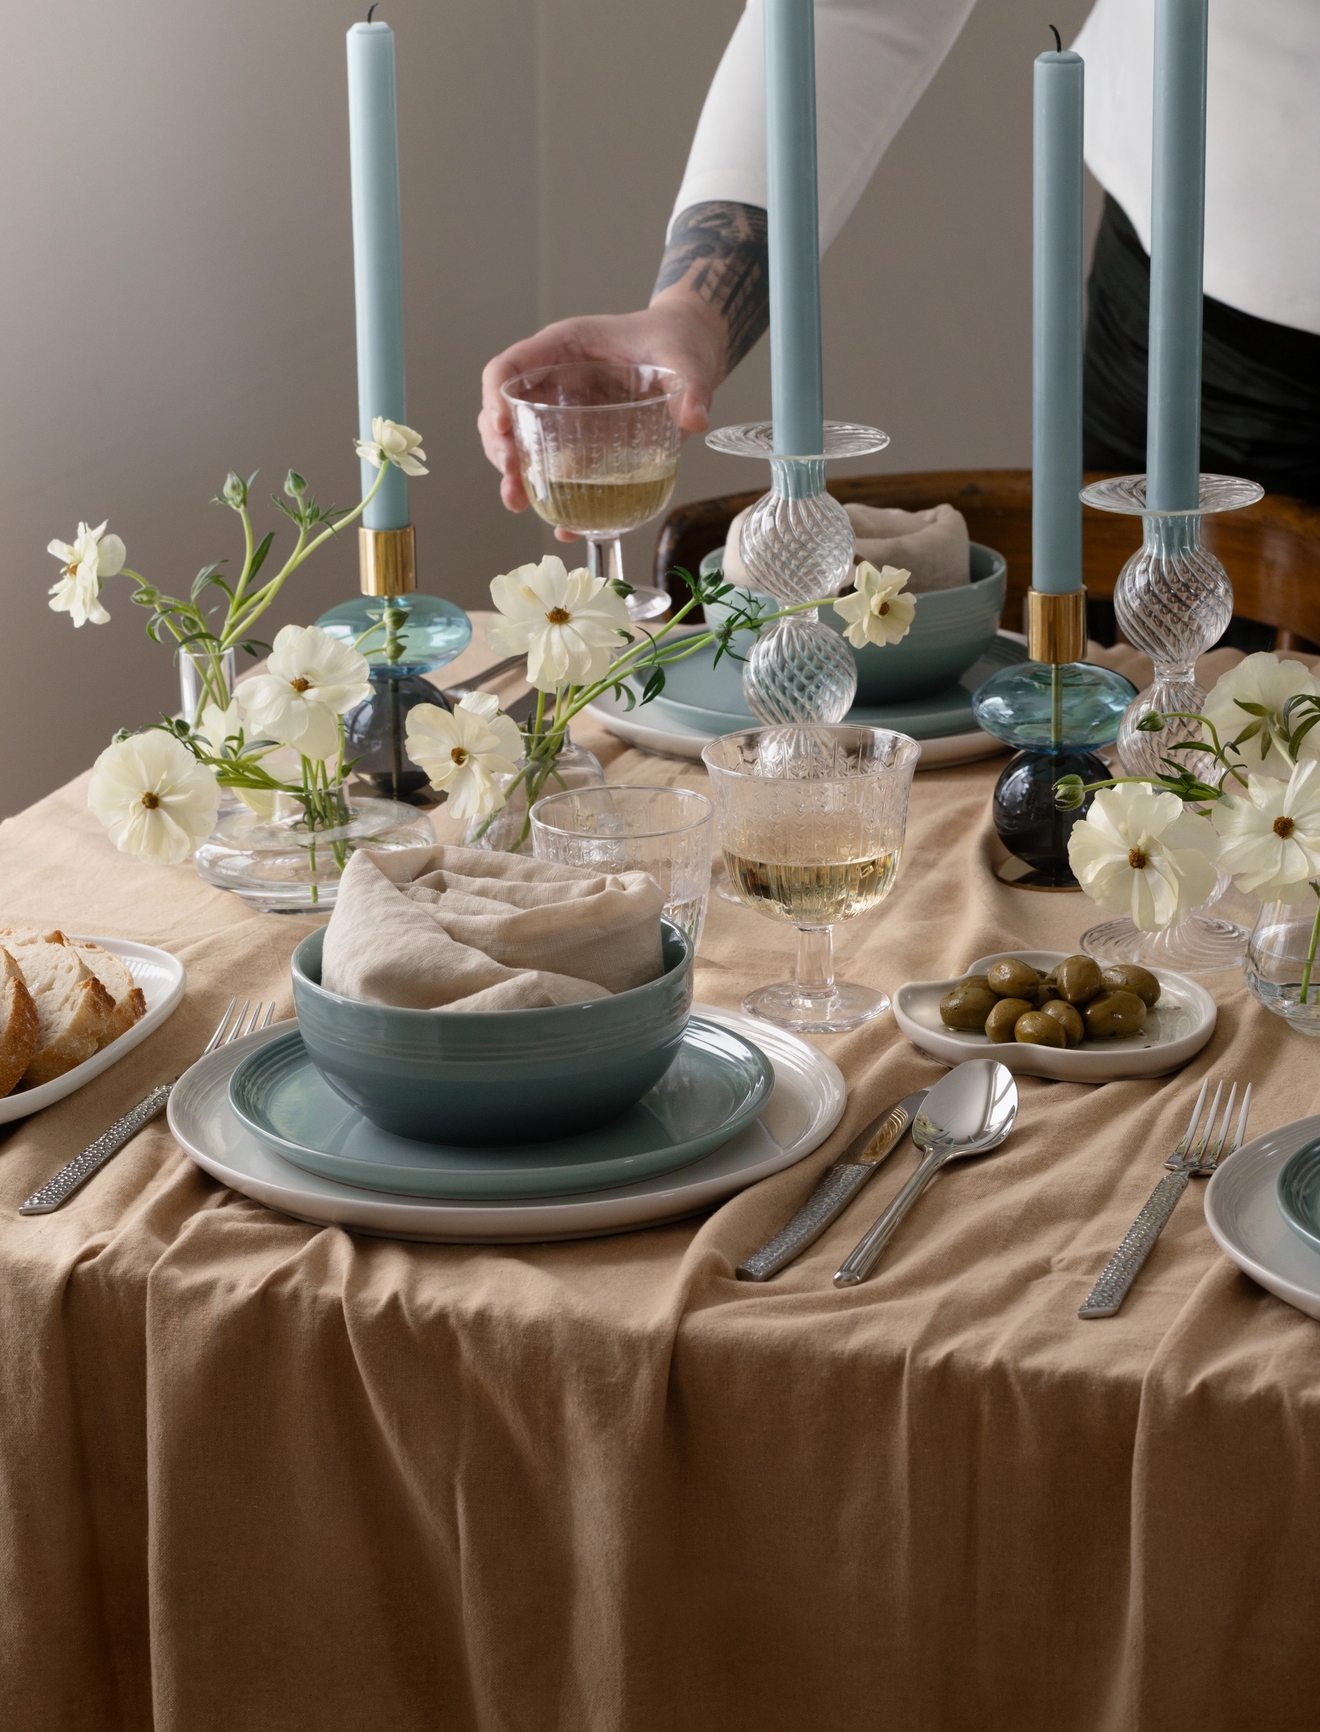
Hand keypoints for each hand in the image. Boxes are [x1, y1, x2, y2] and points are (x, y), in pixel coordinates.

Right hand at [478, 290, 725, 523]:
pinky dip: (552, 495)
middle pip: (505, 410)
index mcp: (565, 347)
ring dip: (514, 475)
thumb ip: (691, 386)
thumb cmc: (677, 342)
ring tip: (518, 503)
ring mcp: (564, 410)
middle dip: (500, 446)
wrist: (690, 352)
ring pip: (520, 441)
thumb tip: (695, 420)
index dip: (495, 395)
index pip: (510, 366)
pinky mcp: (581, 439)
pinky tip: (561, 524)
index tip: (502, 426)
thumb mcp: (686, 359)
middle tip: (511, 478)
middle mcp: (555, 379)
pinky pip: (555, 466)